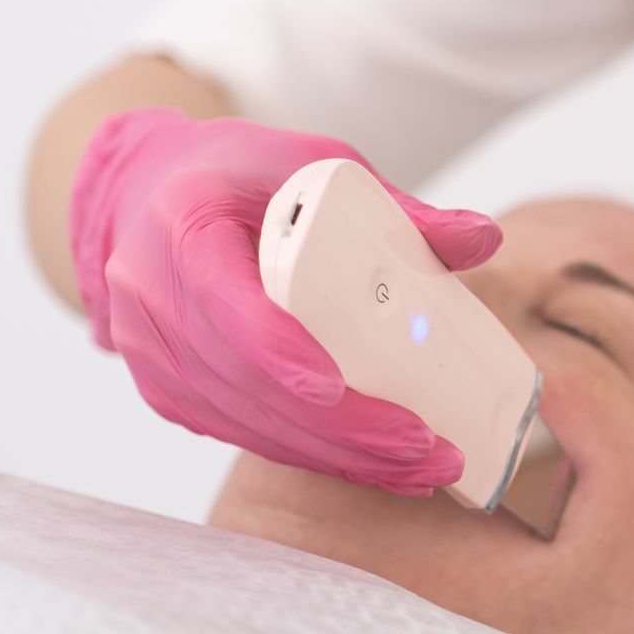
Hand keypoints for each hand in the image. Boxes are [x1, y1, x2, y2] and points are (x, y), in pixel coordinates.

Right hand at [69, 106, 500, 494]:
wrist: (150, 195)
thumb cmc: (242, 176)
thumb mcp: (315, 166)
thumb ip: (397, 208)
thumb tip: (484, 240)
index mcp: (182, 223)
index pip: (225, 301)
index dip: (277, 351)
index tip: (335, 388)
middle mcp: (151, 294)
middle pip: (247, 381)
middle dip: (339, 427)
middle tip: (424, 447)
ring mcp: (151, 353)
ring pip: (248, 423)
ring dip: (336, 456)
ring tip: (421, 468)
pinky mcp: (168, 393)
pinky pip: (243, 434)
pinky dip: (310, 456)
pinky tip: (374, 466)